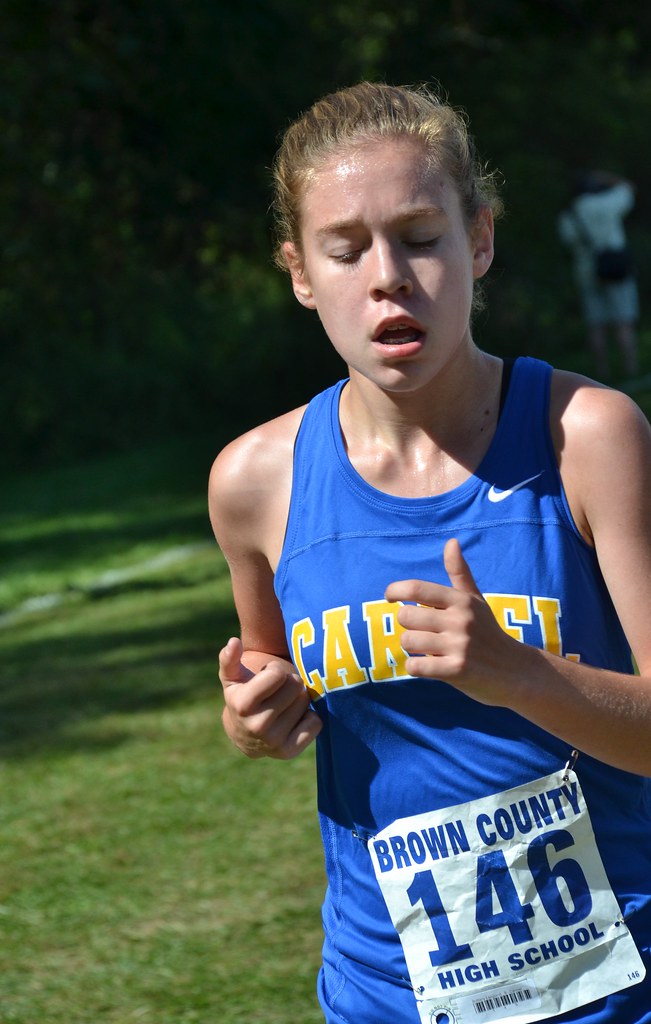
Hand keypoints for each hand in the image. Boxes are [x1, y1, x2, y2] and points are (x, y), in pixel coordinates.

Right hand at [218, 637, 322, 758]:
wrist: (244, 735)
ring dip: (299, 699)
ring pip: (306, 702)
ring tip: (284, 704)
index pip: (279, 674)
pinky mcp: (289, 751)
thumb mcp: (232, 678)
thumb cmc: (242, 696)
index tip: (267, 678)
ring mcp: (274, 741)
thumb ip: (230, 658)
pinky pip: (316, 723)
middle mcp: (257, 725)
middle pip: (296, 686)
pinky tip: (294, 718)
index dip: (275, 671)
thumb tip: (233, 642)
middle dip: (289, 683)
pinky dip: (309, 717)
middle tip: (278, 691)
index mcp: (243, 704)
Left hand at [384, 538, 519, 705]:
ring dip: (412, 647)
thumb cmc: (488, 632)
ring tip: (428, 649)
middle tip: (421, 631)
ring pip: (408, 641)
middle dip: (407, 625)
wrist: (515, 671)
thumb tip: (452, 541)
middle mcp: (460, 620)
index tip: (389, 597)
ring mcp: (459, 646)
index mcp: (461, 600)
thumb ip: (459, 573)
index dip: (395, 590)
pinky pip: (415, 666)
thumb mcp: (475, 601)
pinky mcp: (457, 670)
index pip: (417, 588)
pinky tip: (427, 666)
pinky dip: (414, 667)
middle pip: (406, 616)